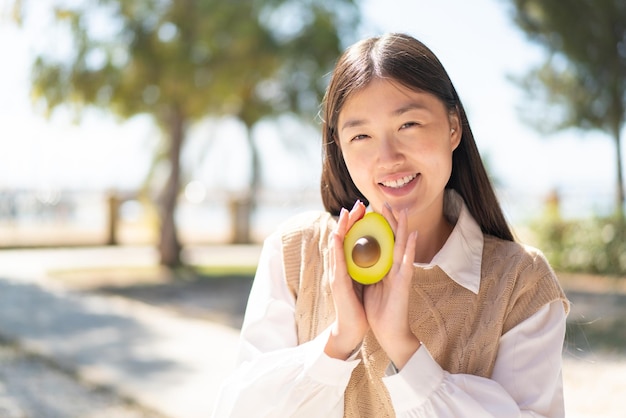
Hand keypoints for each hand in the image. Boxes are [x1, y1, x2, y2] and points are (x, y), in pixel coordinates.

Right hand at [324, 201, 369, 359]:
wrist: (352, 329)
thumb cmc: (359, 308)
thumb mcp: (364, 284)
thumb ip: (365, 270)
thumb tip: (374, 257)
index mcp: (348, 267)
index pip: (351, 240)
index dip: (355, 224)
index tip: (363, 209)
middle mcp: (339, 268)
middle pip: (342, 238)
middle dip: (349, 219)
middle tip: (356, 203)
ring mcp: (336, 274)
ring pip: (337, 245)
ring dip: (342, 227)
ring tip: (347, 211)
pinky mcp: (338, 283)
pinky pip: (337, 260)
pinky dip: (337, 245)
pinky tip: (339, 233)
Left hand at [363, 205, 419, 368]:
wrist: (387, 332)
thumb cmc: (377, 310)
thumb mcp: (366, 285)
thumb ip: (364, 271)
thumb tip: (354, 258)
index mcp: (382, 269)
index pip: (379, 243)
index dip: (374, 228)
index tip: (368, 212)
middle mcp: (393, 268)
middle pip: (391, 240)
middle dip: (388, 222)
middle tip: (384, 203)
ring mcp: (400, 274)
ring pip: (402, 246)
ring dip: (402, 228)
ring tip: (402, 211)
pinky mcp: (403, 283)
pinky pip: (407, 262)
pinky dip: (410, 248)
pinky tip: (413, 235)